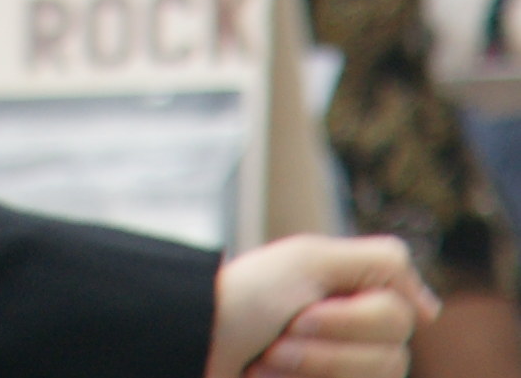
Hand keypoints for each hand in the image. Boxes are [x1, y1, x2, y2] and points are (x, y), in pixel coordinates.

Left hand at [207, 236, 437, 377]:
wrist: (195, 343)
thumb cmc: (247, 298)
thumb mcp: (308, 260)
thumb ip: (380, 264)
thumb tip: (432, 308)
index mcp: (359, 297)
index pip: (404, 315)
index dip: (353, 319)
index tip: (302, 311)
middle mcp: (361, 339)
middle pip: (393, 360)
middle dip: (326, 352)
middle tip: (277, 339)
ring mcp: (347, 371)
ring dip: (312, 373)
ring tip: (267, 364)